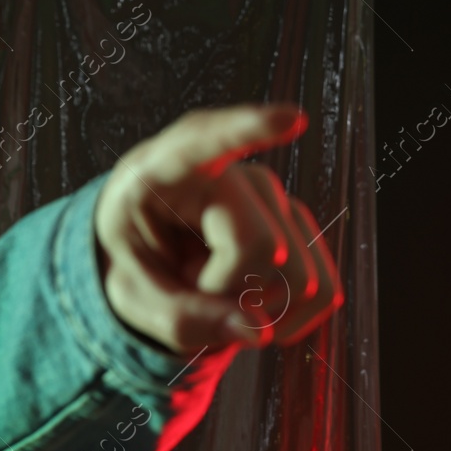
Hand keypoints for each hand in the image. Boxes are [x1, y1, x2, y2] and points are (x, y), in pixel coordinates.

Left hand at [94, 103, 343, 354]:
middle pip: (262, 248)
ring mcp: (270, 195)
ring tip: (210, 285)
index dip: (251, 130)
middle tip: (184, 282)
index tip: (291, 120)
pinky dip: (289, 318)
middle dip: (224, 293)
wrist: (148, 247)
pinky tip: (252, 313)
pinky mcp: (297, 223)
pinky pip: (322, 289)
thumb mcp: (128, 292)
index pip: (207, 141)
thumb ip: (178, 317)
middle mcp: (230, 171)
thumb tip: (258, 331)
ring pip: (299, 276)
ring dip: (252, 307)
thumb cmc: (132, 255)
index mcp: (163, 169)